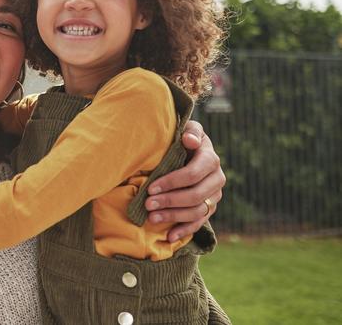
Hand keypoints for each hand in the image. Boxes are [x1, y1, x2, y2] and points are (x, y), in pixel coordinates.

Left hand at [146, 120, 224, 241]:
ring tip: (152, 218)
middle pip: (195, 195)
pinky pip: (200, 223)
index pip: (193, 174)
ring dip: (174, 216)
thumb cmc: (182, 139)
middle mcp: (217, 179)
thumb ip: (190, 132)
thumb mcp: (187, 130)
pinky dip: (184, 231)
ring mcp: (214, 195)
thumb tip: (189, 140)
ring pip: (197, 211)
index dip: (172, 182)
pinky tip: (169, 236)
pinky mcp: (209, 207)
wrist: (190, 150)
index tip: (151, 188)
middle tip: (148, 205)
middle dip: (170, 201)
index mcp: (210, 159)